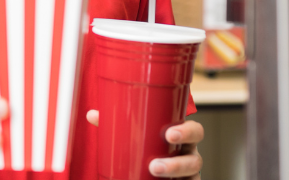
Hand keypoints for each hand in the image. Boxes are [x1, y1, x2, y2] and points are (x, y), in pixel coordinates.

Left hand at [86, 110, 203, 178]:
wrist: (146, 171)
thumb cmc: (146, 146)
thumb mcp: (136, 136)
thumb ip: (117, 125)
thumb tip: (93, 115)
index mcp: (182, 138)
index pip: (195, 131)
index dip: (187, 132)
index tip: (168, 134)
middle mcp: (189, 157)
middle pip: (195, 161)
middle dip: (176, 164)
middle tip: (154, 165)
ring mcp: (188, 176)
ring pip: (192, 178)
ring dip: (173, 176)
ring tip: (152, 174)